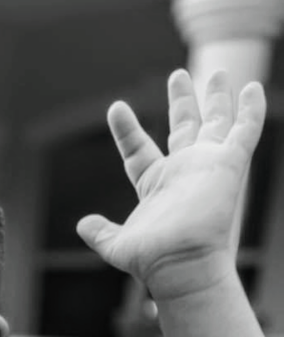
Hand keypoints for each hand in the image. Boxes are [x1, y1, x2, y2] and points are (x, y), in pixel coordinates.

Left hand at [77, 69, 265, 299]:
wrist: (180, 263)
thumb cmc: (151, 259)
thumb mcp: (116, 245)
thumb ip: (100, 233)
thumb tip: (83, 225)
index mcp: (154, 185)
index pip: (138, 149)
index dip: (127, 129)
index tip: (116, 107)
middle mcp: (181, 171)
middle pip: (183, 128)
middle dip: (182, 101)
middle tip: (178, 75)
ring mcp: (206, 166)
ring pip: (215, 123)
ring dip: (217, 99)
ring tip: (217, 73)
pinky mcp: (229, 165)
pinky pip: (244, 132)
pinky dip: (251, 110)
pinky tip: (253, 88)